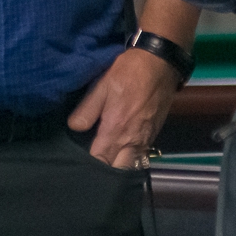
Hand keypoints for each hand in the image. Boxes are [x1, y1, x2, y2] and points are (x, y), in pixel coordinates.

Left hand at [67, 47, 178, 168]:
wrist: (161, 62)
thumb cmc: (128, 72)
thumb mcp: (102, 85)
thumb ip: (87, 110)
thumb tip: (75, 128)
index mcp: (116, 130)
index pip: (101, 161)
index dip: (90, 168)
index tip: (80, 167)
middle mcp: (132, 140)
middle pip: (119, 170)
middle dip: (107, 173)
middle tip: (94, 168)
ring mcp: (146, 139)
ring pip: (132, 166)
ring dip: (120, 167)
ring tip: (107, 165)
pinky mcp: (154, 133)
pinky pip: (141, 155)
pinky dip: (131, 159)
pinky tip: (122, 153)